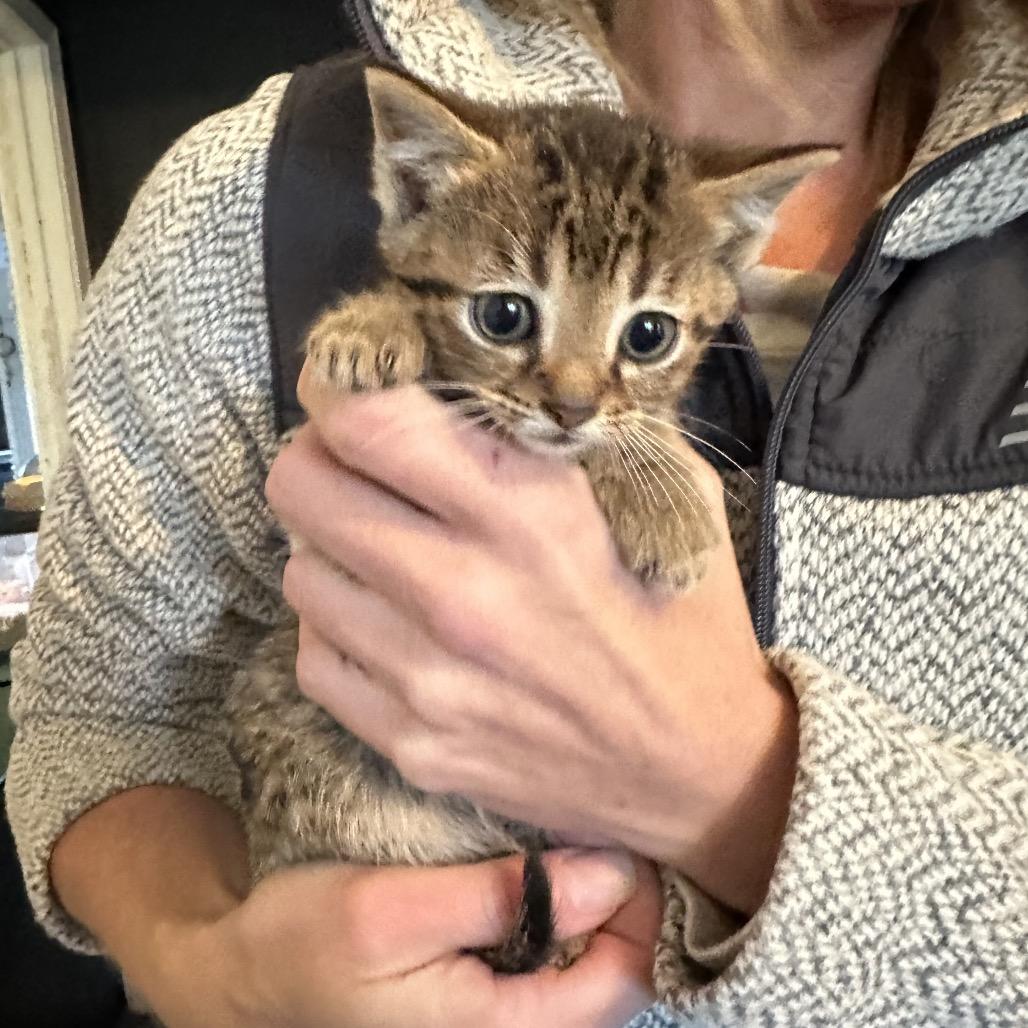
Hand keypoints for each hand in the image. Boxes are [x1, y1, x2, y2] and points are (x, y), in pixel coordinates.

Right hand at [150, 849, 659, 1027]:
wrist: (248, 974)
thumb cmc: (307, 943)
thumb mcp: (393, 910)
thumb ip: (499, 897)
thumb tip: (608, 873)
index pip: (621, 982)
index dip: (638, 909)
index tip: (620, 838)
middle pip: (614, 976)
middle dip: (623, 903)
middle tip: (604, 826)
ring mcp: (493, 1018)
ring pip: (586, 968)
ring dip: (595, 905)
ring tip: (579, 838)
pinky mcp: (480, 997)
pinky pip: (549, 961)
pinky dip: (562, 911)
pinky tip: (543, 868)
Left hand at [268, 379, 798, 912]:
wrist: (699, 770)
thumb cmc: (685, 618)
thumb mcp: (667, 493)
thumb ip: (576, 430)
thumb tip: (478, 388)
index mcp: (530, 511)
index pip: (371, 422)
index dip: (335, 385)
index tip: (340, 382)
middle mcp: (463, 591)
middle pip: (303, 488)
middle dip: (317, 460)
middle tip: (352, 465)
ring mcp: (427, 678)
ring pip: (300, 572)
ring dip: (330, 548)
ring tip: (383, 553)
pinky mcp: (412, 744)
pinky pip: (315, 657)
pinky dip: (338, 628)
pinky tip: (388, 624)